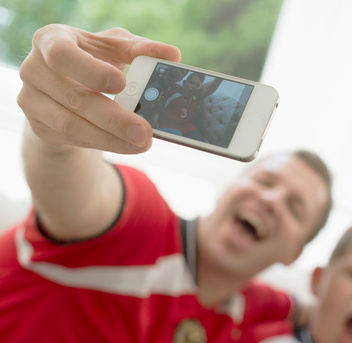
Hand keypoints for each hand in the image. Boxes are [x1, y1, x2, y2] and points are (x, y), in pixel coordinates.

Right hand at [17, 24, 180, 152]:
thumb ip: (141, 49)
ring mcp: (32, 100)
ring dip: (110, 138)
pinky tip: (127, 145)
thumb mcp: (115, 48)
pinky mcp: (40, 127)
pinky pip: (73, 140)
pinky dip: (104, 144)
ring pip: (72, 125)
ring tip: (141, 143)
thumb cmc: (95, 59)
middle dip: (113, 118)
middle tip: (144, 131)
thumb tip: (172, 54)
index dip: (91, 71)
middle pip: (74, 98)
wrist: (65, 85)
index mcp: (51, 40)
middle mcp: (34, 69)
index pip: (62, 54)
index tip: (122, 84)